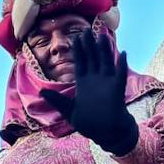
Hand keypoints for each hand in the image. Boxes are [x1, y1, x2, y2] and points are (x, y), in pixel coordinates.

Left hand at [38, 29, 137, 154]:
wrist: (107, 134)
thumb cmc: (89, 124)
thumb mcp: (70, 112)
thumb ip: (57, 101)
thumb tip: (41, 92)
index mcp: (83, 83)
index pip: (81, 62)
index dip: (79, 50)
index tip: (76, 37)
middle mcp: (95, 80)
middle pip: (93, 58)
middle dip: (90, 44)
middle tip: (87, 30)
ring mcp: (107, 83)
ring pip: (106, 62)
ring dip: (105, 49)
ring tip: (103, 35)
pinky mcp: (117, 89)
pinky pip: (120, 74)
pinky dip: (121, 64)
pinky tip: (122, 53)